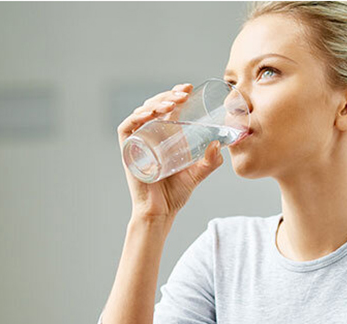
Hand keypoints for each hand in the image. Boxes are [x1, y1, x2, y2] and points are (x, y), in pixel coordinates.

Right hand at [117, 83, 224, 219]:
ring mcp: (137, 142)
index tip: (189, 88)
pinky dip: (136, 117)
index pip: (167, 107)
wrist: (161, 212)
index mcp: (164, 135)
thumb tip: (220, 144)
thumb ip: (211, 161)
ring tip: (172, 102)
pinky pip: (127, 127)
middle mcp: (149, 135)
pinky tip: (150, 113)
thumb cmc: (175, 193)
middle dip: (168, 95)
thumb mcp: (198, 173)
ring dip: (156, 102)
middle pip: (155, 106)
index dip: (175, 94)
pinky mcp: (128, 151)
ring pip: (142, 112)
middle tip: (184, 94)